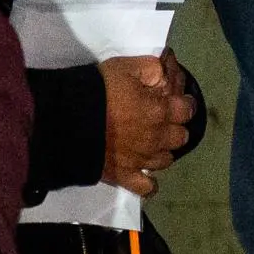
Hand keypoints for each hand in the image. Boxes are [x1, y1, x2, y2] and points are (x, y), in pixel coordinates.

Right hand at [100, 52, 199, 193]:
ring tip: (150, 143)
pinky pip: (147, 187)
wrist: (65, 118)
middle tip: (161, 121)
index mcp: (160, 111)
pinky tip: (144, 173)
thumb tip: (165, 71)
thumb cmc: (97, 89)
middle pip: (180, 137)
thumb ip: (151, 68)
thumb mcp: (125, 66)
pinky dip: (149, 183)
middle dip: (174, 127)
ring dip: (161, 151)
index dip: (185, 104)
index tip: (179, 102)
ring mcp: (141, 159)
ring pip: (166, 160)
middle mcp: (156, 138)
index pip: (187, 110)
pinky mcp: (124, 176)